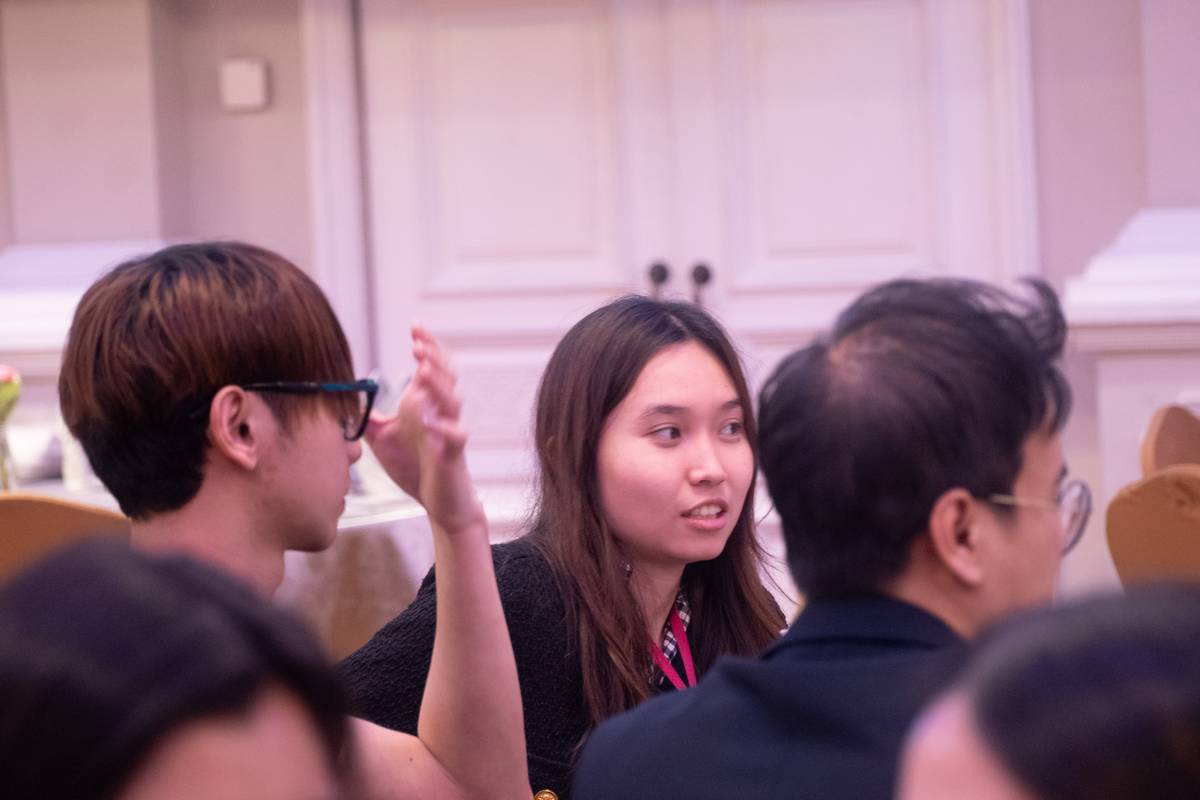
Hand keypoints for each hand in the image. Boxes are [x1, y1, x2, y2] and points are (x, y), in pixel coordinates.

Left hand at [366, 326, 484, 533]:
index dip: (425, 345)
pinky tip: (432, 423)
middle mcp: (439, 412)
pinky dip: (445, 429)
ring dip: (438, 386)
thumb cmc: (416, 468)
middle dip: (433, 357)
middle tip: (418, 342)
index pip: (429, 366)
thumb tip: (348, 402)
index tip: (414, 327)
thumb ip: (369, 419)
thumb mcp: (384, 440)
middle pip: (444, 375)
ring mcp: (448, 432)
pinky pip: (456, 437)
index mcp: (423, 404)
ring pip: (452, 401)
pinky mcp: (453, 455)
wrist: (440, 502)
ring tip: (422, 372)